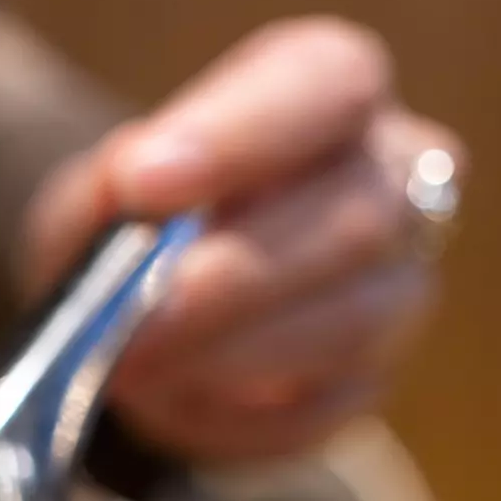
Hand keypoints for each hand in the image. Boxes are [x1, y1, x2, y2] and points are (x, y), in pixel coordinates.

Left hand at [24, 17, 463, 465]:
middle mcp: (399, 175)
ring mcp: (402, 283)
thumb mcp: (98, 189)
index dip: (239, 134)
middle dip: (232, 279)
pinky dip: (233, 415)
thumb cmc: (140, 218)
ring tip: (131, 368)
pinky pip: (322, 409)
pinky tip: (169, 400)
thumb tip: (131, 194)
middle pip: (358, 219)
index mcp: (330, 88)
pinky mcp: (375, 381)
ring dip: (228, 356)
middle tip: (133, 323)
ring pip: (352, 323)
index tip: (140, 180)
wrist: (150, 301)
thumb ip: (109, 190)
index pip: (329, 84)